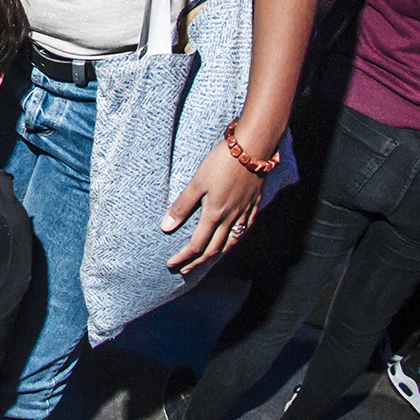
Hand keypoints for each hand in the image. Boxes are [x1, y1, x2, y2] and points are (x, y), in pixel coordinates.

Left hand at [162, 141, 265, 272]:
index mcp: (214, 214)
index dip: (183, 257)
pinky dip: (236, 240)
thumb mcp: (197, 182)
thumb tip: (165, 227)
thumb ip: (182, 206)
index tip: (171, 264)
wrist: (253, 149)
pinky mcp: (254, 205)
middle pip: (214, 249)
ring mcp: (245, 213)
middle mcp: (231, 219)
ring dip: (217, 255)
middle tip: (185, 270)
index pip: (197, 245)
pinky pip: (245, 230)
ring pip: (231, 243)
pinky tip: (233, 239)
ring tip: (207, 260)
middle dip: (198, 262)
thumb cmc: (222, 162)